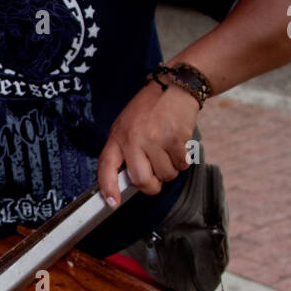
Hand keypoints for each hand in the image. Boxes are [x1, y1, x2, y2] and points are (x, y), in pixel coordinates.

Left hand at [98, 82, 199, 204]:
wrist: (174, 86)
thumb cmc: (150, 108)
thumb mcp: (126, 124)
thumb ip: (124, 149)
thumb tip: (127, 179)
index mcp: (118, 136)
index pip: (106, 167)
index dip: (108, 188)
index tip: (112, 203)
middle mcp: (134, 139)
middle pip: (141, 180)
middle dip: (152, 186)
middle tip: (156, 180)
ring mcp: (155, 140)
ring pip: (165, 175)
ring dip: (170, 169)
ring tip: (168, 149)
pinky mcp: (175, 140)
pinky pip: (181, 165)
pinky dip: (183, 160)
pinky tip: (179, 143)